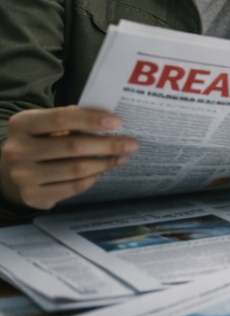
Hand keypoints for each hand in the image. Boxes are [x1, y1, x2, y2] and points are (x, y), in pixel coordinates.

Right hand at [1, 107, 137, 210]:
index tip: (118, 122)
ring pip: (77, 169)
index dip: (91, 120)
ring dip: (105, 163)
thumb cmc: (39, 140)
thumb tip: (110, 119)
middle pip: (73, 146)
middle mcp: (18, 150)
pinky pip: (74, 187)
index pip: (60, 119)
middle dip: (108, 145)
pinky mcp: (33, 196)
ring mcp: (23, 176)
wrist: (12, 170)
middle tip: (132, 143)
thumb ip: (71, 119)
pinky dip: (93, 178)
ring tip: (122, 157)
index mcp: (22, 125)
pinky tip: (103, 170)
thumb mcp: (46, 124)